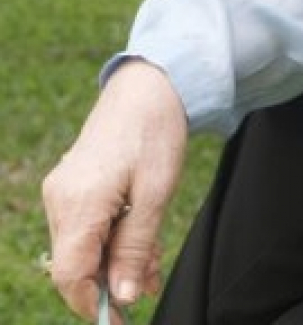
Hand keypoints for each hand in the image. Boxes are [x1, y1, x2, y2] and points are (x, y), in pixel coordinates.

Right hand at [43, 59, 187, 320]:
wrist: (149, 85)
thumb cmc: (155, 131)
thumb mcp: (156, 191)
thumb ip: (136, 246)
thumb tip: (122, 296)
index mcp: (79, 202)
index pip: (71, 274)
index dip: (92, 304)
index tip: (120, 321)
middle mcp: (61, 201)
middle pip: (75, 265)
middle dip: (110, 282)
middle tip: (147, 286)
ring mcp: (63, 193)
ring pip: (82, 248)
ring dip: (115, 262)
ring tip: (151, 266)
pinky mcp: (72, 187)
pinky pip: (85, 228)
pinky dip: (111, 240)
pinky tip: (140, 244)